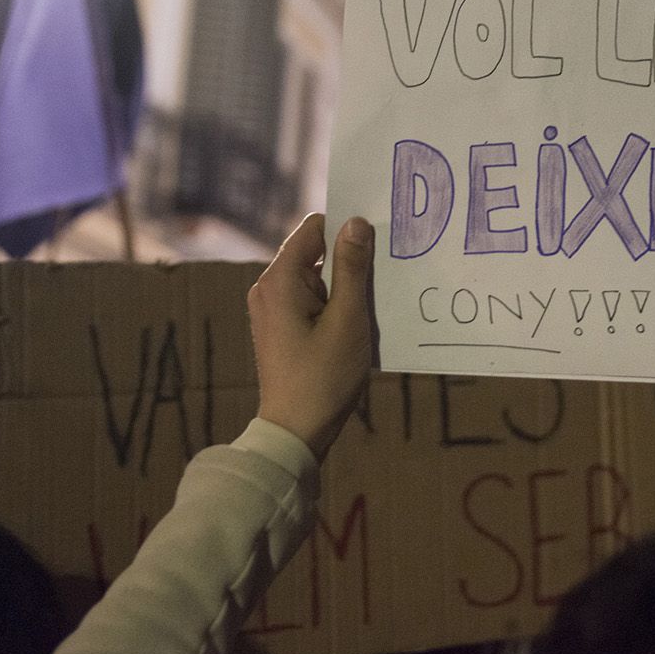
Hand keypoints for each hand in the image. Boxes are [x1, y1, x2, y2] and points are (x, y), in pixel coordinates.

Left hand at [248, 214, 375, 460]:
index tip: (380, 237)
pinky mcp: (280, 327)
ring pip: (316, 277)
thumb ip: (352, 268)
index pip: (313, 228)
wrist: (297, 431)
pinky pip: (311, 299)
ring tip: (375, 302)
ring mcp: (272, 308)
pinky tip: (358, 321)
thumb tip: (356, 222)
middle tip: (386, 271)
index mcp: (280, 279)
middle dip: (349, 259)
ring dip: (345, 286)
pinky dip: (335, 303)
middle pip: (315, 252)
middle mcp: (269, 288)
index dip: (346, 227)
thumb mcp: (348, 318)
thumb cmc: (324, 375)